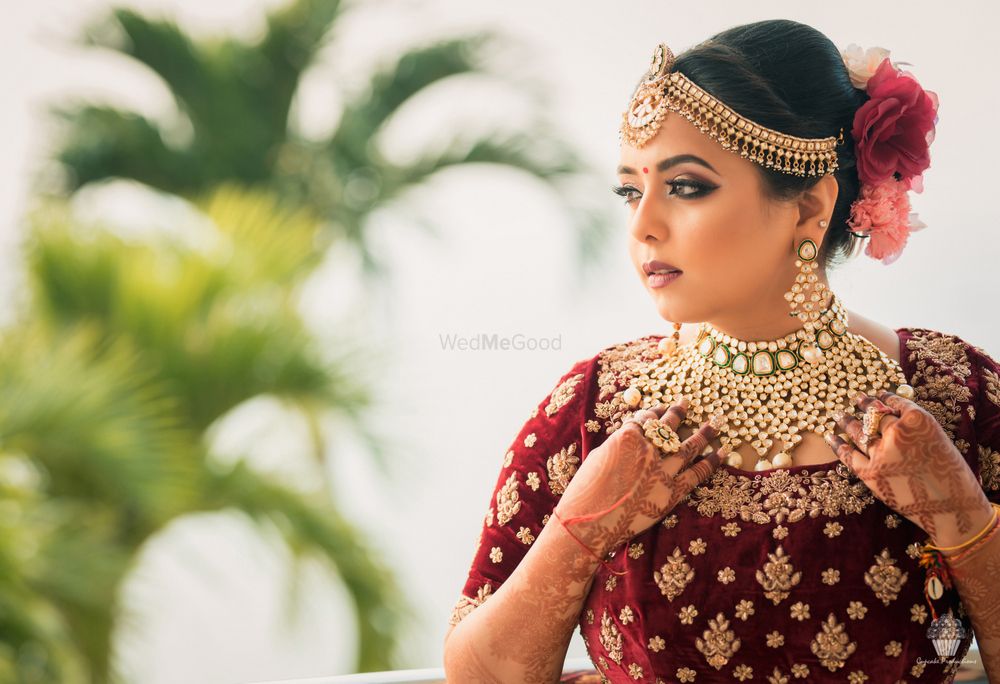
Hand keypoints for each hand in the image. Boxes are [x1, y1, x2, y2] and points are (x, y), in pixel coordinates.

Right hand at [553, 397, 722, 559]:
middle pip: (669, 426)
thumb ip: (619, 446)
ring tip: (716, 424)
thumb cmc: (586, 490)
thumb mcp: (599, 457)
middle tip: (688, 402)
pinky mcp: (672, 492)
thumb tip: (631, 441)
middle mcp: (648, 449)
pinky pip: (697, 473)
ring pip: (689, 446)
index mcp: (627, 437)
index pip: (645, 418)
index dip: (654, 411)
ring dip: (704, 433)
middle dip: (679, 412)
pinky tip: (721, 452)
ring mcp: (662, 470)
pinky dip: (711, 462)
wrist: (589, 522)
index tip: (660, 409)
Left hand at [825, 389, 992, 548]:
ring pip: (858, 431)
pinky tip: (830, 436)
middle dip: (865, 405)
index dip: (884, 398)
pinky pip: (848, 454)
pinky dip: (837, 444)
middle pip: (875, 416)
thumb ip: (913, 426)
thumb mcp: (937, 439)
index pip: (895, 402)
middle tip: (856, 398)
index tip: (877, 394)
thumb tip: (889, 413)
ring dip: (847, 421)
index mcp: (918, 420)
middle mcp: (897, 432)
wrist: (951, 508)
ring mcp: (881, 453)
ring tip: (839, 414)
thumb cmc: (950, 474)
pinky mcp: (870, 473)